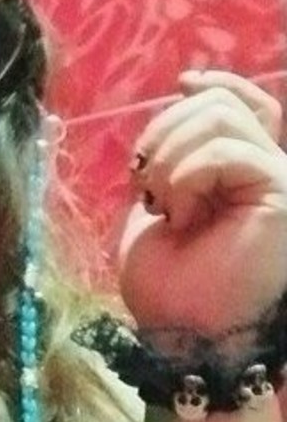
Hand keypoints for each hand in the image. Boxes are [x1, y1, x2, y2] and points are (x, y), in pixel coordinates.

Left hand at [118, 70, 286, 331]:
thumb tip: (188, 91)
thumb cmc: (168, 287)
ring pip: (221, 118)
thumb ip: (175, 153)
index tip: (182, 85)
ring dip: (172, 158)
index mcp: (242, 173)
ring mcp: (279, 182)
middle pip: (221, 103)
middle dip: (166, 132)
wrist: (181, 338)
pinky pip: (228, 150)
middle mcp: (268, 172)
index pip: (245, 103)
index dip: (216, 84)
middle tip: (148, 186)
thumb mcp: (158, 203)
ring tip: (163, 206)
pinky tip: (181, 215)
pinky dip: (187, 176)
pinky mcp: (282, 194)